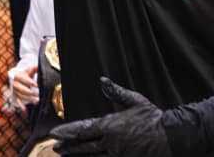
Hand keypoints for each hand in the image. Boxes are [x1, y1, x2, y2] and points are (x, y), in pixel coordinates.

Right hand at [12, 66, 39, 109]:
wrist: (17, 78)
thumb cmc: (24, 75)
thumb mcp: (28, 71)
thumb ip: (33, 69)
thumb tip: (37, 66)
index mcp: (16, 75)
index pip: (22, 78)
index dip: (29, 82)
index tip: (36, 85)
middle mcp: (14, 83)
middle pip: (20, 88)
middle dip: (29, 92)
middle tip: (38, 94)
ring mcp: (14, 90)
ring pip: (20, 95)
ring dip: (28, 99)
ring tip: (36, 101)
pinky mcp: (15, 96)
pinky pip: (17, 101)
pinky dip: (20, 105)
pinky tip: (24, 109)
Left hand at [51, 77, 170, 155]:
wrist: (174, 137)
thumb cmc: (154, 118)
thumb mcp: (135, 101)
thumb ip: (116, 92)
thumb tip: (102, 80)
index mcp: (110, 126)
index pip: (83, 129)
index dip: (67, 131)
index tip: (54, 133)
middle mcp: (111, 142)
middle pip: (84, 146)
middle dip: (69, 147)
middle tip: (56, 147)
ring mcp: (118, 154)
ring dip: (78, 156)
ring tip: (66, 156)